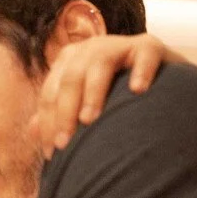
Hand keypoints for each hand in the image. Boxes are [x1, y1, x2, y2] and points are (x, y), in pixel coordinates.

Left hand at [37, 33, 182, 156]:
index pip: (51, 92)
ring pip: (99, 64)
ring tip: (89, 120)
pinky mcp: (150, 46)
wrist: (164, 80)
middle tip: (65, 144)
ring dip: (92, 92)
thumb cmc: (118, 97)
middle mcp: (91, 49)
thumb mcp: (88, 104)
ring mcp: (120, 44)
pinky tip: (138, 91)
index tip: (51, 153)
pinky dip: (140, 70)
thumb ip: (61, 114)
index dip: (49, 121)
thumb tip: (32, 131)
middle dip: (64, 112)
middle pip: (70, 79)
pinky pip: (144, 54)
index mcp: (70, 61)